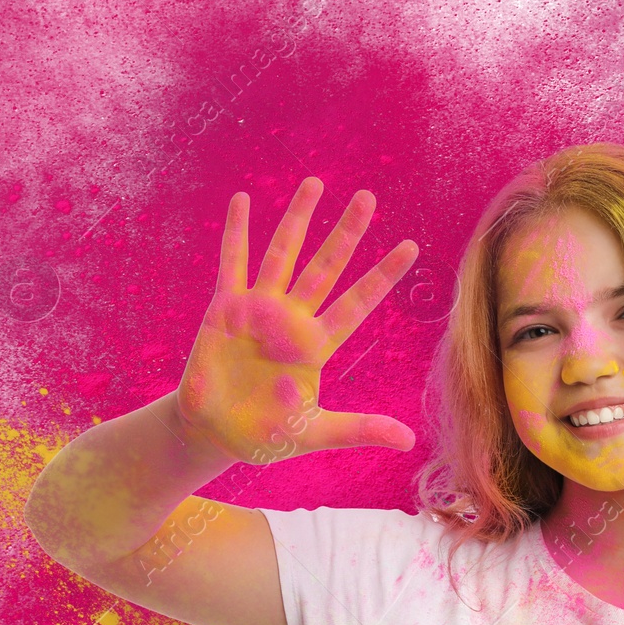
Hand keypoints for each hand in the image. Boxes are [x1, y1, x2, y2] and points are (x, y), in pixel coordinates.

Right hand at [175, 177, 418, 464]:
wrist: (213, 435)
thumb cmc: (265, 435)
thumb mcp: (316, 432)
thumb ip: (359, 429)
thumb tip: (409, 441)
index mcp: (316, 345)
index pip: (357, 302)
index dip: (382, 275)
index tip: (410, 247)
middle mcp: (292, 319)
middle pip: (326, 266)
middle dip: (346, 233)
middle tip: (368, 198)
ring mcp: (259, 309)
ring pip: (284, 254)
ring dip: (298, 219)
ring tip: (316, 183)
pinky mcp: (224, 309)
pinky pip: (233, 263)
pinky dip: (237, 233)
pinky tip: (242, 202)